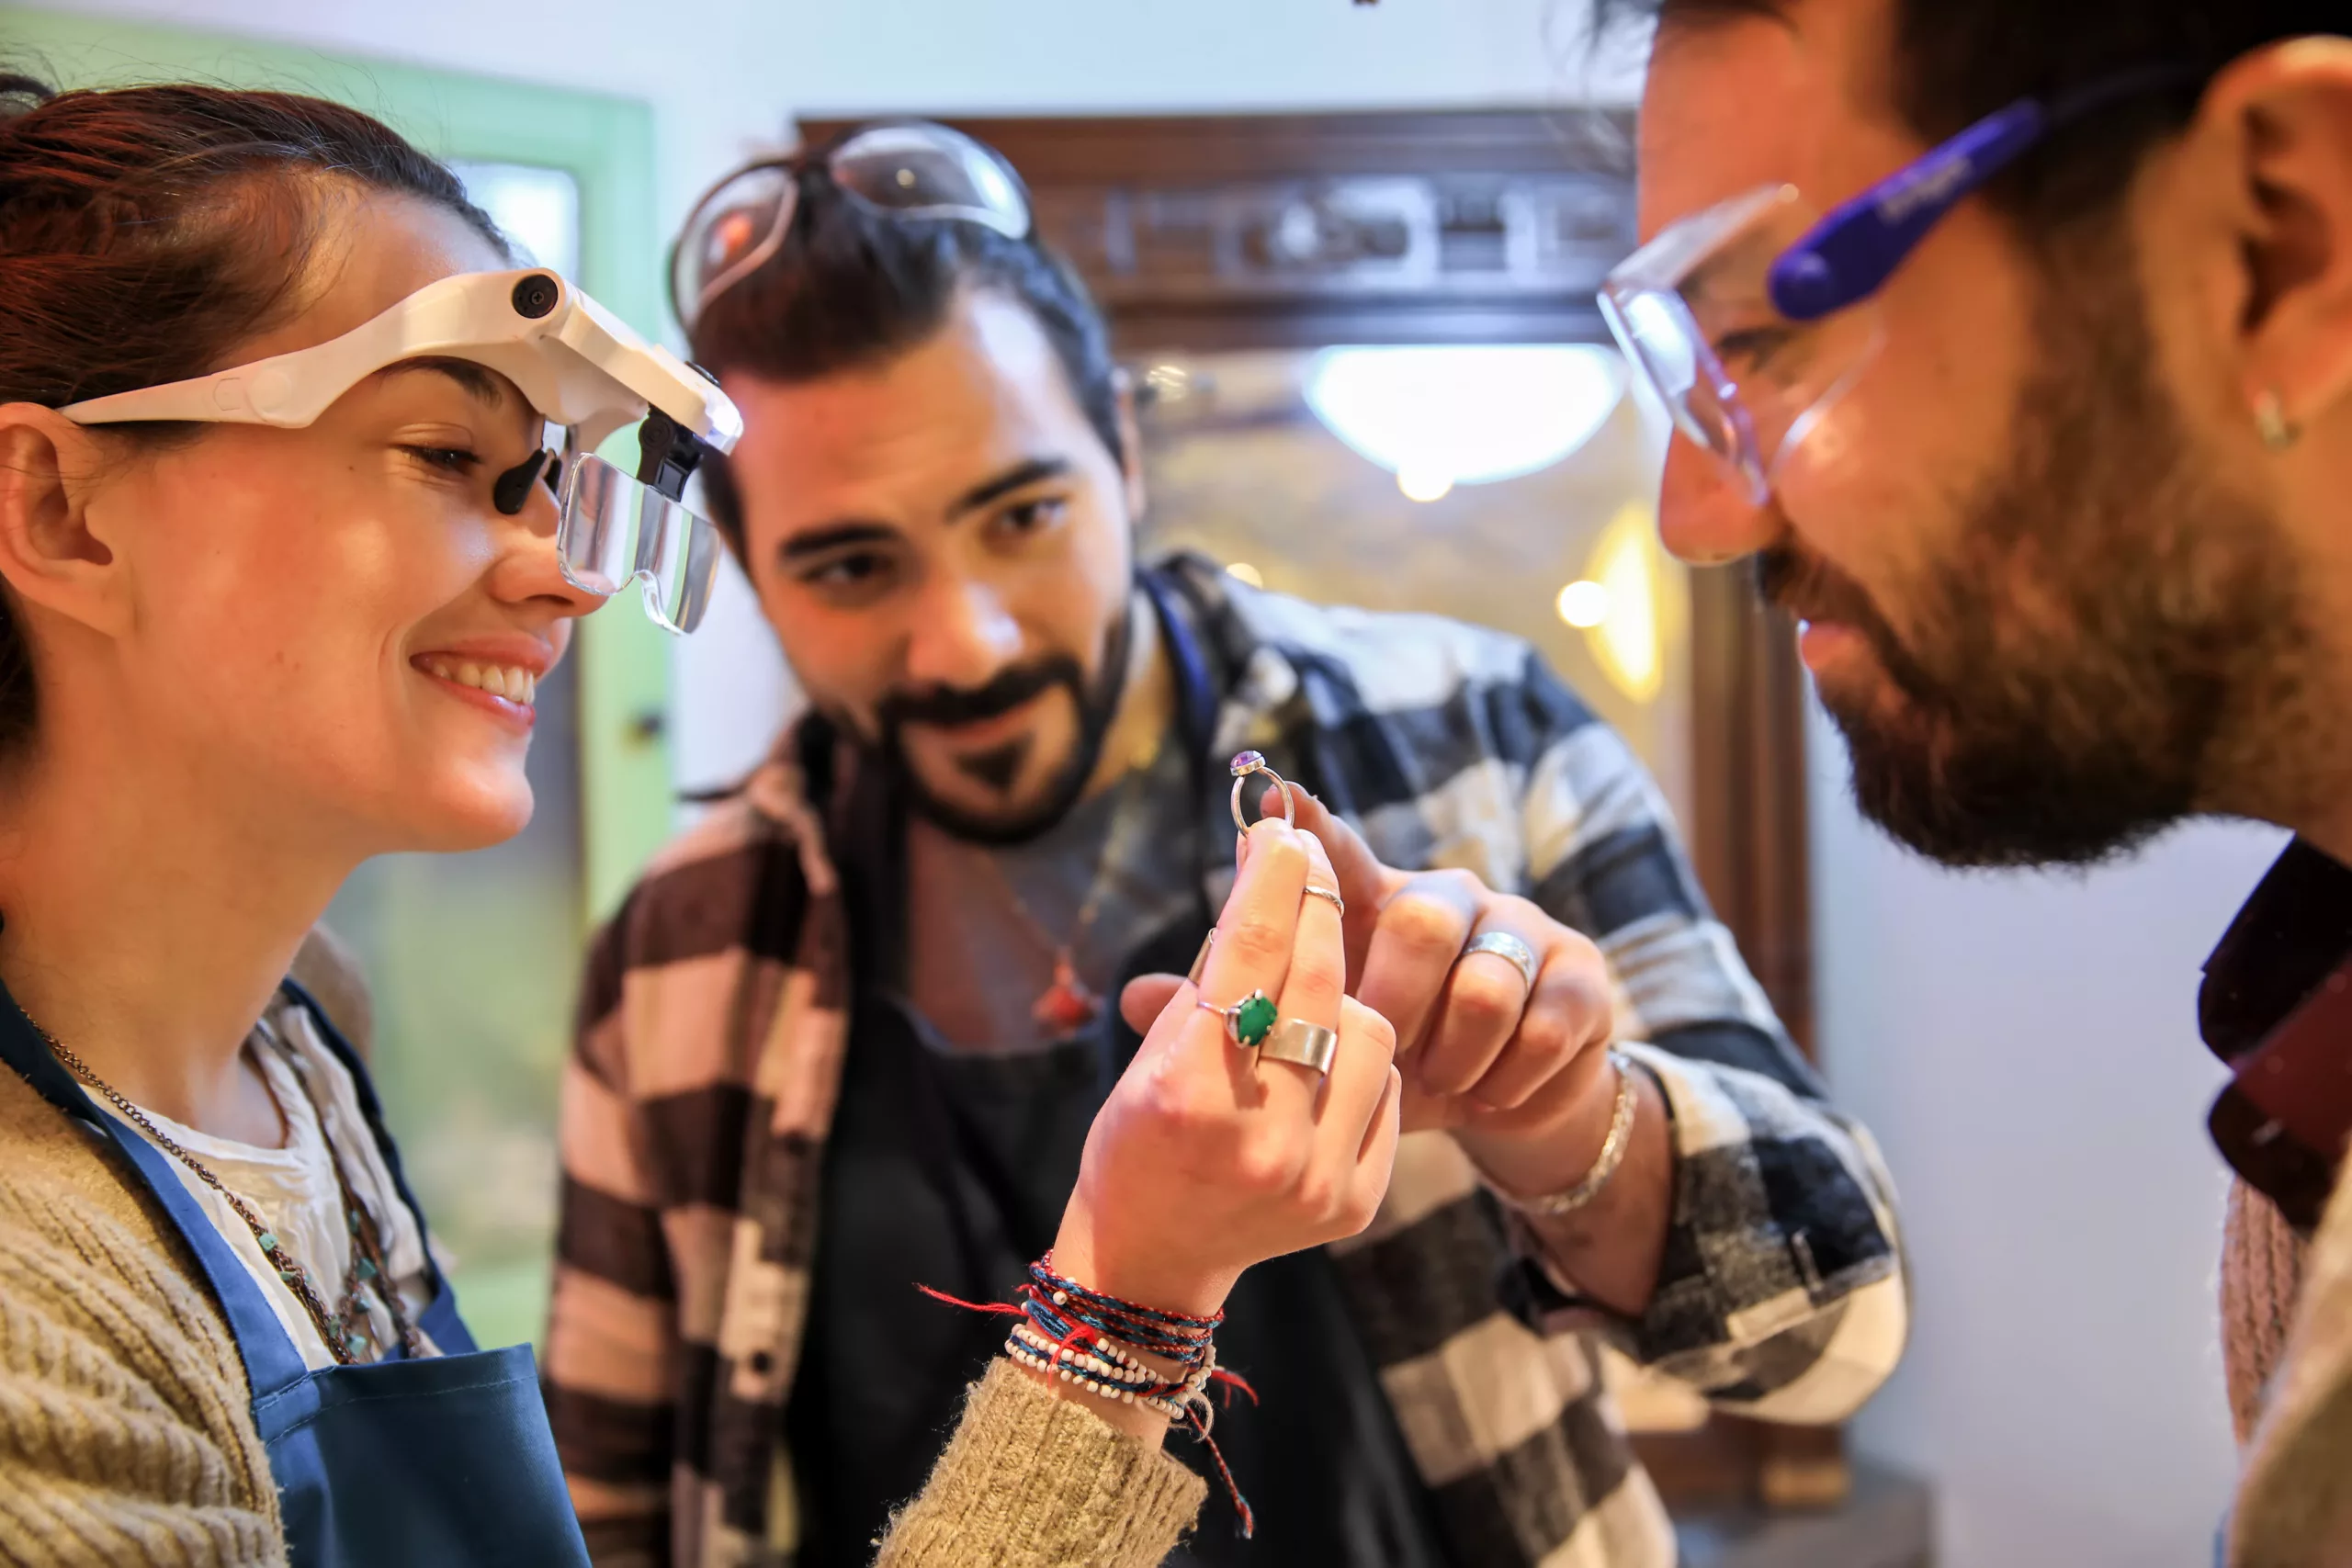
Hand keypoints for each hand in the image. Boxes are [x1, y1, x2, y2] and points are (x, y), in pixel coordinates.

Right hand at [1053, 817, 1402, 1322]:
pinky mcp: (1355, 1201)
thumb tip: (1261, 878)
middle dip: (1313, 908)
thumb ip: (1207, 978)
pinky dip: (1355, 1063)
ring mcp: (1316, 1177)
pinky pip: (1384, 1090)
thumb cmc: (1135, 1141)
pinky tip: (1320, 1063)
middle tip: (1304, 864)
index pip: (1247, 958)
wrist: (1152, 1260)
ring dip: (1339, 998)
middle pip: (1315, 984)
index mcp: (1188, 1097)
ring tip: (1301, 998)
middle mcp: (1260, 1140)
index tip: (1282, 831)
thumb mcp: (1148, 1058)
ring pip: (1368, 1031)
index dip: (1270, 883)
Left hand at [1279, 783, 1617, 1154]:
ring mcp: (1522, 931)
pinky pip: (1540, 1028)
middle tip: (1388, 1051)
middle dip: (1398, 1002)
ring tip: (1441, 1082)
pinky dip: (1505, 1079)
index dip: (1312, 828)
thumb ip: (1255, 1014)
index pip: (1342, 853)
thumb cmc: (1399, 1060)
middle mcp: (1452, 900)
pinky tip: (1489, 1092)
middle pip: (1422, 921)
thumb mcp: (1331, 1042)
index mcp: (1379, 905)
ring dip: (1453, 1055)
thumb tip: (1140, 997)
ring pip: (1485, 985)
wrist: (1503, 1104)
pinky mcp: (1579, 977)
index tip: (1279, 798)